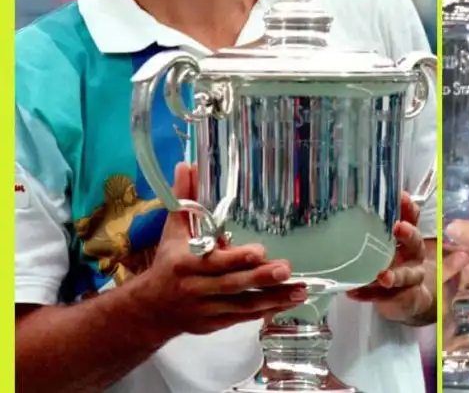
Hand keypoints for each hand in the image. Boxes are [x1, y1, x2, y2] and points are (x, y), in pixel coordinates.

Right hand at [131, 163, 306, 338]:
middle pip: (232, 285)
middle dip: (261, 278)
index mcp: (185, 264)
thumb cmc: (167, 263)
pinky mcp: (214, 324)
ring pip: (242, 305)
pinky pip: (242, 319)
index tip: (259, 251)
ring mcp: (206, 309)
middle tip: (287, 269)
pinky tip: (287, 304)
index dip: (236, 258)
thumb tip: (188, 164)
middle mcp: (196, 288)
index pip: (213, 262)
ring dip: (273, 299)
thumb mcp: (172, 230)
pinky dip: (264, 312)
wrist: (149, 310)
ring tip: (300, 291)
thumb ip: (183, 199)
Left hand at [346, 192, 436, 324]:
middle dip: (409, 235)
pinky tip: (353, 292)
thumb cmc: (392, 264)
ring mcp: (410, 279)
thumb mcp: (383, 245)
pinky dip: (368, 294)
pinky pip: (385, 297)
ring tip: (382, 276)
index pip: (413, 220)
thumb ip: (372, 229)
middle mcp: (413, 257)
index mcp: (409, 240)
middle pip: (415, 244)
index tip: (402, 197)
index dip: (409, 209)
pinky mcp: (402, 298)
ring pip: (406, 276)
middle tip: (398, 227)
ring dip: (394, 275)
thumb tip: (346, 202)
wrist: (408, 299)